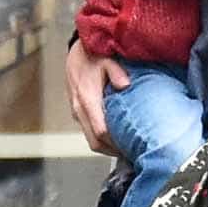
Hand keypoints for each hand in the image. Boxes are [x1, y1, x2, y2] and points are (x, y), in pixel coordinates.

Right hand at [66, 39, 127, 154]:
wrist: (76, 51)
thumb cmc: (93, 54)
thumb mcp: (107, 59)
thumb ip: (116, 72)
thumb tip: (126, 85)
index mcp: (87, 99)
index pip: (100, 131)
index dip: (114, 144)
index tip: (130, 148)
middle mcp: (79, 108)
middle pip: (94, 142)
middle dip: (112, 151)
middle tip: (131, 155)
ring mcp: (76, 111)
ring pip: (90, 139)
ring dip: (107, 147)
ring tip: (125, 149)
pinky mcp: (77, 111)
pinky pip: (88, 131)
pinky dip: (101, 138)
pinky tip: (115, 137)